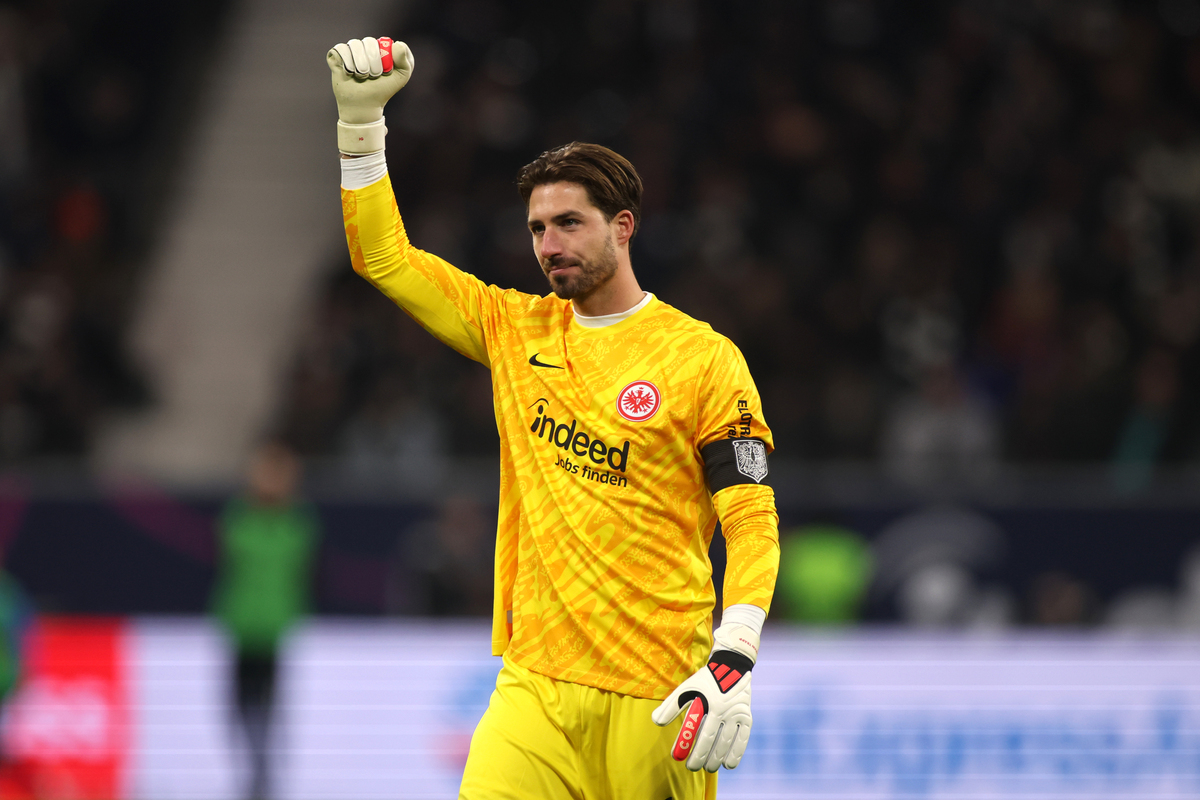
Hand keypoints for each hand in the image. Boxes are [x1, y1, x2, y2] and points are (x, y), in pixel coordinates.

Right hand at [326, 37, 413, 152]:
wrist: (364, 105)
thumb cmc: (383, 91)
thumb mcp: (401, 77)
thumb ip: (406, 61)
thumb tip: (398, 44)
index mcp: (380, 48)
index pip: (382, 42)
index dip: (383, 57)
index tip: (386, 72)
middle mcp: (364, 46)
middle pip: (368, 42)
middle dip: (373, 63)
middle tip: (373, 76)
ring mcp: (350, 50)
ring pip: (354, 45)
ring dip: (360, 65)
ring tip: (361, 76)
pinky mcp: (336, 56)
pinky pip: (340, 49)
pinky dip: (347, 63)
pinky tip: (349, 73)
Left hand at [651, 624, 757, 771]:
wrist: (732, 666)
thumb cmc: (705, 680)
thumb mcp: (687, 688)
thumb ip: (671, 705)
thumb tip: (656, 722)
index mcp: (711, 704)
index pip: (699, 732)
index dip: (690, 747)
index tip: (680, 759)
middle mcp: (726, 710)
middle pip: (714, 740)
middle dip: (702, 757)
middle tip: (692, 767)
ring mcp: (738, 714)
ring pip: (727, 742)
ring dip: (717, 758)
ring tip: (708, 768)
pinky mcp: (747, 717)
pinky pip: (743, 739)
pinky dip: (736, 753)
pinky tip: (728, 765)